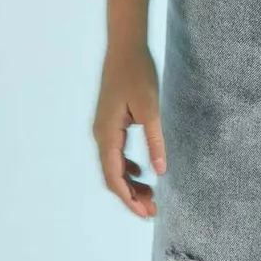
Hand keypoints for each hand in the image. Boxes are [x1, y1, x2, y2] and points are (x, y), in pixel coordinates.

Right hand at [92, 43, 166, 218]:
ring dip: (130, 183)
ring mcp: (104, 129)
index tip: (145, 213)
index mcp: (107, 134)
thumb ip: (154, 140)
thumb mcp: (150, 108)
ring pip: (114, 166)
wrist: (125, 47)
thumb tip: (159, 172)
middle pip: (113, 176)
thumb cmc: (137, 73)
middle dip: (131, 195)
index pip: (114, 177)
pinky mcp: (110, 122)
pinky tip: (143, 171)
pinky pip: (116, 153)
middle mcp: (101, 135)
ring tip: (150, 196)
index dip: (129, 198)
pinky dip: (128, 167)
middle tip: (153, 210)